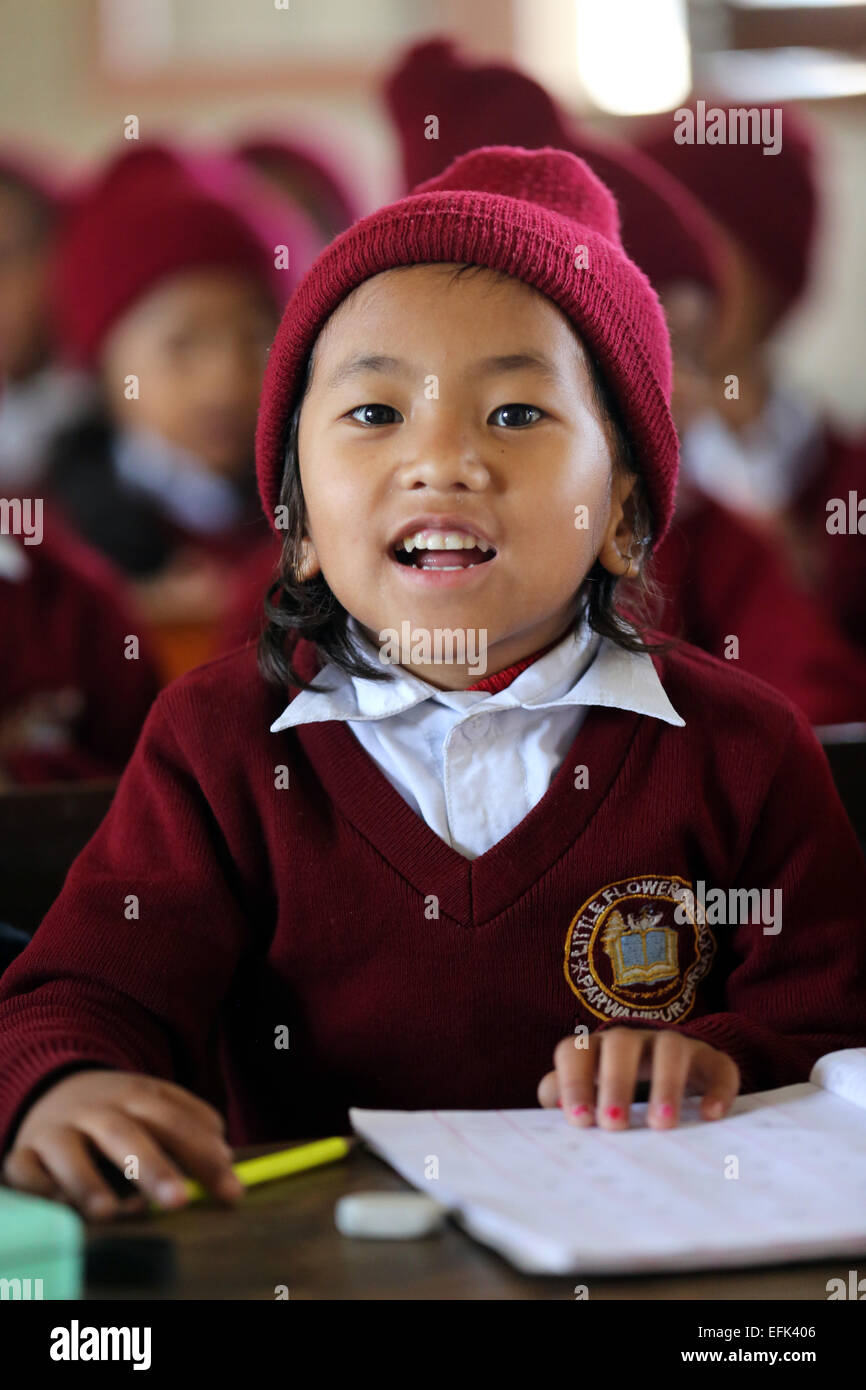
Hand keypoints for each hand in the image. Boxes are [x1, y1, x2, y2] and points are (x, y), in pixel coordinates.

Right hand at [1, 1070, 243, 1219]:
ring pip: (68, 1152)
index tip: (231, 1189)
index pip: (174, 1122)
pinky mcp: (22, 1155)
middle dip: (152, 1166)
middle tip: (178, 1200)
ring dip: (87, 1182)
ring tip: (109, 1212)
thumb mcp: (154, 1103)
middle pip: (124, 1133)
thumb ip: (191, 1124)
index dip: (203, 1155)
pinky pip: (25, 1171)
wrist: (53, 1090)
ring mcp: (56, 1131)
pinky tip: (56, 1206)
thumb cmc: (117, 1110)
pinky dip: (38, 1189)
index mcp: (135, 1095)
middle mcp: (96, 1110)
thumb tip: (226, 1157)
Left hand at [538, 1027, 739, 1129]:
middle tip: (614, 1125)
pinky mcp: (711, 1060)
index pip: (575, 1051)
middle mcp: (634, 1041)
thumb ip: (563, 1097)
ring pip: (670, 1048)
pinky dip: (717, 1089)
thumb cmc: (619, 1093)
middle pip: (621, 1044)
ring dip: (666, 1084)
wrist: (679, 1075)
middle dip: (616, 1083)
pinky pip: (718, 1066)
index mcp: (596, 1050)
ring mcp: (674, 1046)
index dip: (573, 1082)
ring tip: (662, 1124)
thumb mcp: (590, 1095)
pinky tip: (710, 1117)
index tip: (580, 1120)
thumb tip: (553, 1104)